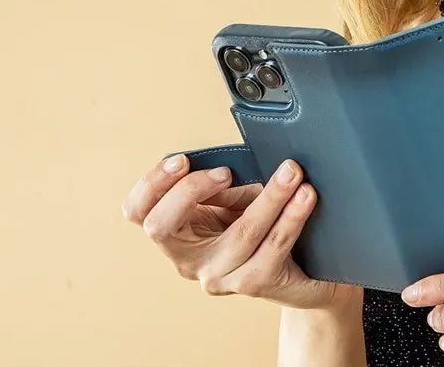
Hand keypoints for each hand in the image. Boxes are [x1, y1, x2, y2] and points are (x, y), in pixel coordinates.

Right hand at [121, 153, 360, 309]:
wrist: (302, 272)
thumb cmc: (263, 227)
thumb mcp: (234, 198)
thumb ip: (222, 181)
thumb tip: (229, 160)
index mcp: (177, 233)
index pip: (137, 212)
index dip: (151, 185)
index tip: (181, 161)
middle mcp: (189, 260)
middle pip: (161, 227)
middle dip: (188, 191)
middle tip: (225, 171)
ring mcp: (219, 277)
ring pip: (239, 234)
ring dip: (270, 197)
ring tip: (292, 172)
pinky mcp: (255, 284)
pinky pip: (274, 246)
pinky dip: (292, 216)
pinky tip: (305, 195)